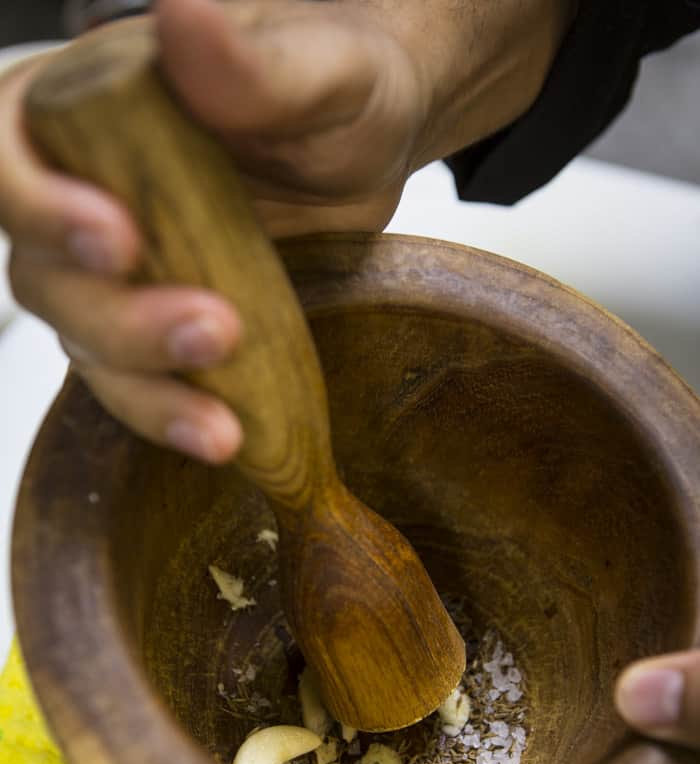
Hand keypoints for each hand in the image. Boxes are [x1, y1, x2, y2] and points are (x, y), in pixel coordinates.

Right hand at [1, 0, 573, 460]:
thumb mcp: (317, 67)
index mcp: (88, 106)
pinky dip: (177, 417)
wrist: (369, 152)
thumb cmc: (337, 87)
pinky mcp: (163, 328)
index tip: (120, 241)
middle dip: (119, 319)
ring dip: (149, 392)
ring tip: (221, 426)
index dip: (38, 206)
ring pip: (89, 346)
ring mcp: (122, 273)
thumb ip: (251, 62)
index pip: (8, 153)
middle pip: (46, 274)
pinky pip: (144, 385)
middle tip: (214, 327)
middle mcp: (86, 192)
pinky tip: (226, 437)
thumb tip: (184, 15)